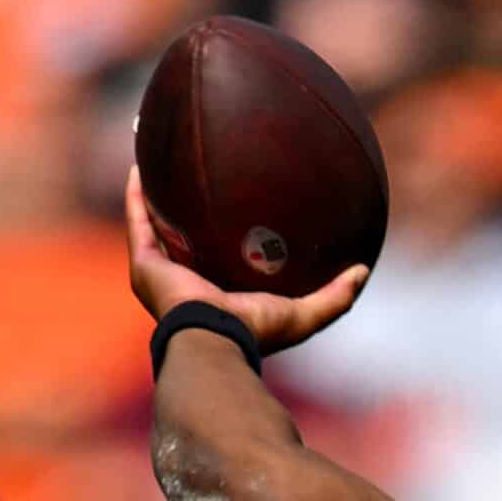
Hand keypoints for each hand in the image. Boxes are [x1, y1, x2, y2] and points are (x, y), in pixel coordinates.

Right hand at [126, 165, 367, 351]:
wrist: (215, 340)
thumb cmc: (255, 332)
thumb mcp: (304, 314)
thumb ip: (335, 296)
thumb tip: (364, 270)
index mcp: (216, 293)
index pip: (219, 258)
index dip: (224, 233)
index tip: (235, 204)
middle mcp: (185, 282)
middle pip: (184, 238)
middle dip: (187, 210)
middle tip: (198, 175)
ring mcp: (161, 274)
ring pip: (155, 226)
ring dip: (156, 196)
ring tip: (162, 161)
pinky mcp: (145, 265)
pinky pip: (139, 221)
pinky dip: (137, 196)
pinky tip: (141, 165)